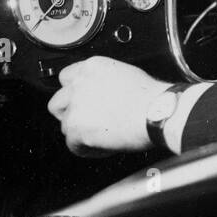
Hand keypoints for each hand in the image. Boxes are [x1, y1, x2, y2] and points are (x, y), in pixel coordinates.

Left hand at [47, 55, 170, 155]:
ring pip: (65, 125)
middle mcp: (80, 84)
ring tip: (100, 136)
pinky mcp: (77, 127)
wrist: (158, 113)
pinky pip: (73, 145)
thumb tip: (102, 95)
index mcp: (92, 67)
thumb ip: (105, 82)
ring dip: (80, 132)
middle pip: (58, 101)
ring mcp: (76, 105)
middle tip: (87, 121)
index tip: (82, 102)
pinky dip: (86, 149)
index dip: (74, 93)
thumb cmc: (153, 98)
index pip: (66, 77)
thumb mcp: (127, 76)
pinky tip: (102, 147)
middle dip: (70, 112)